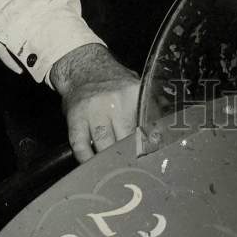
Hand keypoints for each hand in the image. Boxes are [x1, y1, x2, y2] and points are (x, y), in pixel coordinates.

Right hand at [50, 44, 139, 162]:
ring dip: (108, 159)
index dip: (145, 145)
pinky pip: (80, 145)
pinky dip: (86, 159)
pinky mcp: (75, 119)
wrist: (83, 67)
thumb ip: (147, 107)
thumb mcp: (134, 87)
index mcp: (132, 93)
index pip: (143, 126)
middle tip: (131, 166)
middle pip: (124, 138)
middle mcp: (114, 101)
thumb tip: (161, 131)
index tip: (147, 157)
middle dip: (128, 154)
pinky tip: (91, 165)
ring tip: (113, 169)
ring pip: (104, 145)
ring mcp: (93, 110)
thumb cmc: (113, 82)